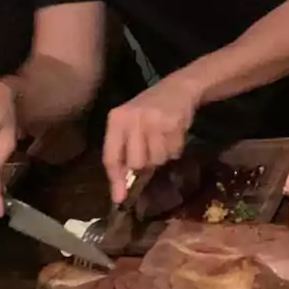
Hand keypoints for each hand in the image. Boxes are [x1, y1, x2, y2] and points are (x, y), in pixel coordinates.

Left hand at [103, 75, 199, 202]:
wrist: (176, 89)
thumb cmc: (148, 111)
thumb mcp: (129, 124)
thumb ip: (123, 151)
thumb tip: (120, 190)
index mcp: (116, 120)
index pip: (111, 156)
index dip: (115, 180)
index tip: (119, 199)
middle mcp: (132, 119)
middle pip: (136, 163)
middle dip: (145, 164)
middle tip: (150, 150)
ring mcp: (153, 121)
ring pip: (156, 160)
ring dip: (162, 156)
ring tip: (162, 138)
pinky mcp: (173, 124)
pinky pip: (173, 153)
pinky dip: (175, 149)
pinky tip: (173, 134)